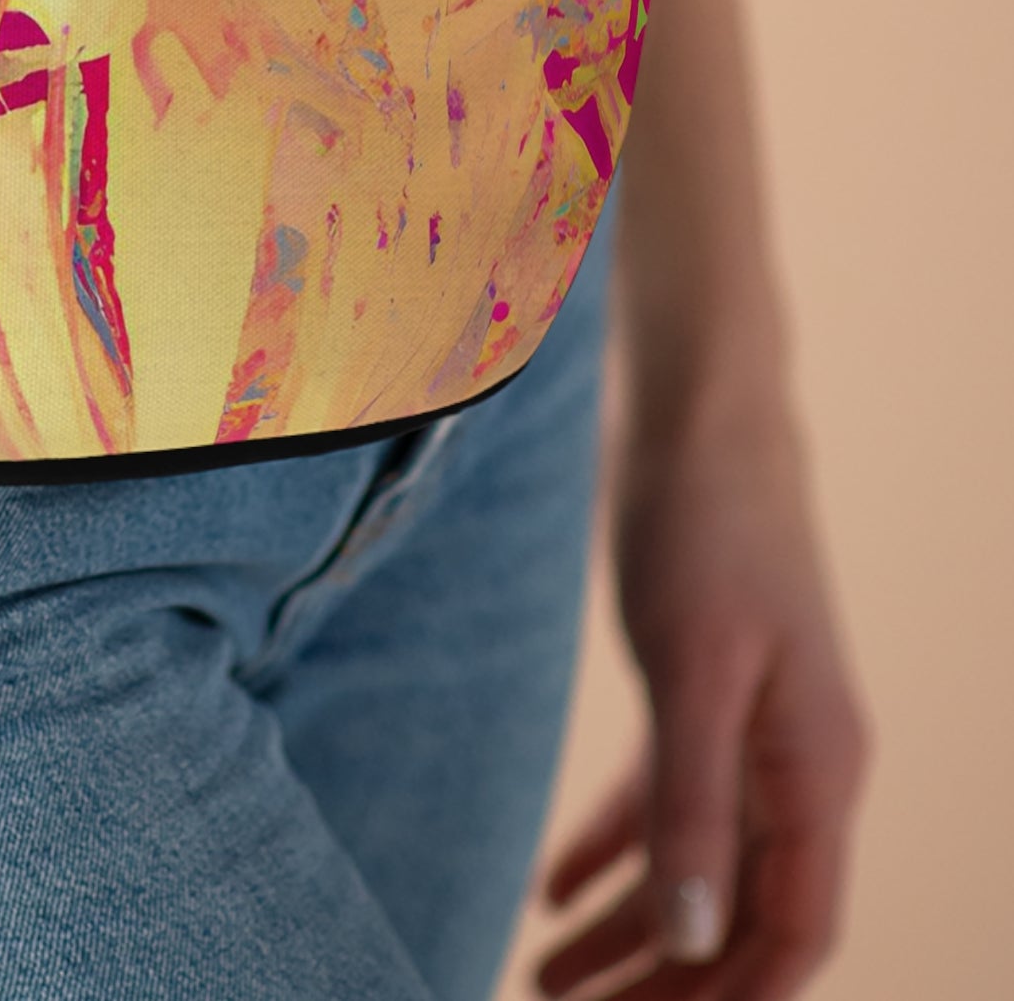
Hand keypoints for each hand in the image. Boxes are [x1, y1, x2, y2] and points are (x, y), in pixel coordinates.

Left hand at [534, 378, 871, 999]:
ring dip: (626, 930)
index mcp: (819, 770)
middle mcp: (796, 763)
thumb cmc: (706, 527)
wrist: (701, 415)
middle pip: (737, 913)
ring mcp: (751, 726)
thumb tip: (695, 943)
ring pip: (696, 863)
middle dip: (662, 982)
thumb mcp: (694, 668)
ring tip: (540, 978)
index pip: (793, 932)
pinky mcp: (701, 689)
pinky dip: (613, 849)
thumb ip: (694, 801)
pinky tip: (552, 890)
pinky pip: (664, 799)